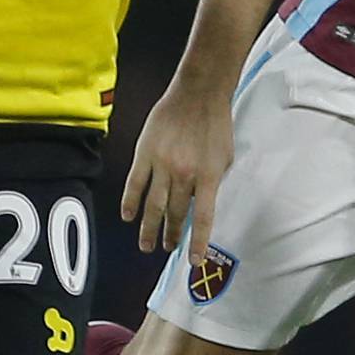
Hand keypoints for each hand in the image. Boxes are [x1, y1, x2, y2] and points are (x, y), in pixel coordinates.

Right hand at [120, 76, 234, 259]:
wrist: (199, 93)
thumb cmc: (215, 124)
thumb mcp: (225, 158)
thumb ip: (214, 183)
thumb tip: (202, 206)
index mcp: (208, 177)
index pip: (202, 219)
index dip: (197, 243)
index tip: (193, 261)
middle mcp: (184, 174)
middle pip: (174, 214)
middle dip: (170, 235)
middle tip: (166, 248)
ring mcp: (162, 164)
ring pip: (152, 205)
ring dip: (149, 228)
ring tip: (147, 245)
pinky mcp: (145, 153)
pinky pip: (135, 184)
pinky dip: (130, 202)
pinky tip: (129, 217)